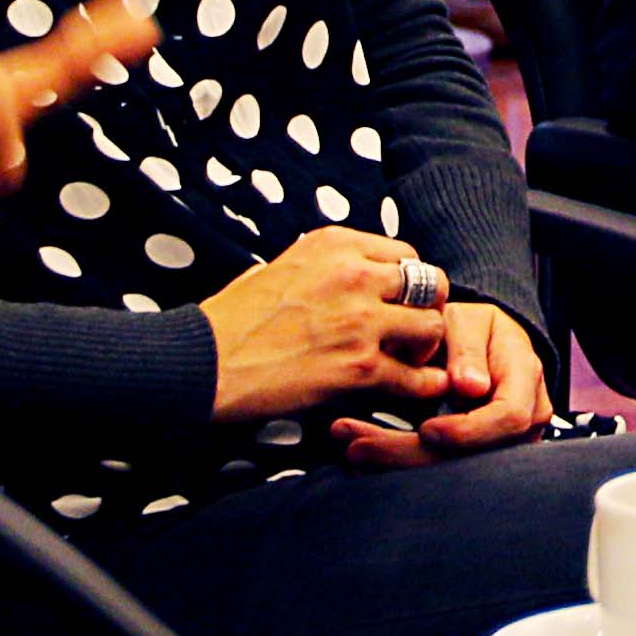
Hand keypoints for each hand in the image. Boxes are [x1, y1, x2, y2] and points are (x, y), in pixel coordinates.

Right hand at [203, 224, 455, 427]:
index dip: (409, 282)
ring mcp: (361, 321)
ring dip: (426, 348)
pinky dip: (424, 387)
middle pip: (431, 284)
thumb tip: (338, 271)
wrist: (203, 365)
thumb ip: (318, 266)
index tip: (401, 302)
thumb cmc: (230, 321)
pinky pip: (417, 378)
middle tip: (415, 331)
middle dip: (428, 309)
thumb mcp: (276, 267)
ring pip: (432, 327)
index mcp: (335, 244)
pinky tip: (419, 391)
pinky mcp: (360, 367)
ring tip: (411, 362)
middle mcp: (355, 275)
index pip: (406, 254)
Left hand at [370, 297, 555, 463]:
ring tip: (351, 447)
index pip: (508, 416)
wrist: (480, 343)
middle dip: (413, 454)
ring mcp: (505, 441)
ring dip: (397, 460)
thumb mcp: (467, 321)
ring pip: (454, 468)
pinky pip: (442, 466)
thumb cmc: (473, 329)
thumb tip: (470, 387)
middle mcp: (524, 415)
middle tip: (359, 446)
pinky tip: (365, 450)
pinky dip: (400, 458)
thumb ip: (467, 348)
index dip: (468, 430)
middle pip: (478, 455)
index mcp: (526, 377)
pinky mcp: (479, 454)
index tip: (426, 429)